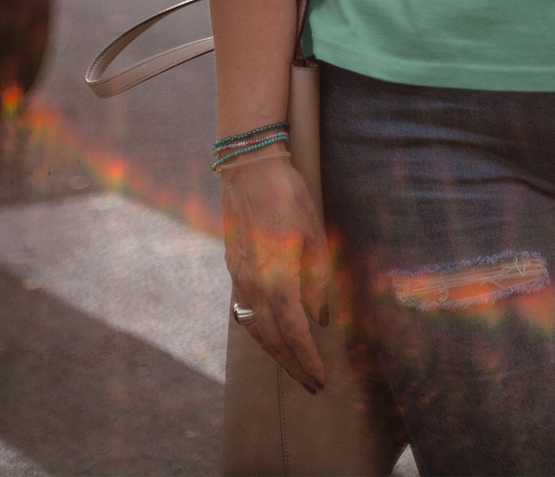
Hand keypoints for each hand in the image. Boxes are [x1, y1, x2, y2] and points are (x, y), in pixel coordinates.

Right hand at [222, 152, 332, 391]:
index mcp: (277, 276)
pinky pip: (245, 311)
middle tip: (310, 384)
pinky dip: (260, 330)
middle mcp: (254, 284)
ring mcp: (239, 277)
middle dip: (292, 364)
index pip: (294, 331)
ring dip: (274, 352)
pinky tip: (270, 334)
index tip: (320, 378)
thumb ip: (317, 279)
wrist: (249, 170)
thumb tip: (321, 316)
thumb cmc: (288, 196)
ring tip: (293, 366)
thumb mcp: (314, 234)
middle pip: (272, 338)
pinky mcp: (233, 268)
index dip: (308, 358)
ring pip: (255, 328)